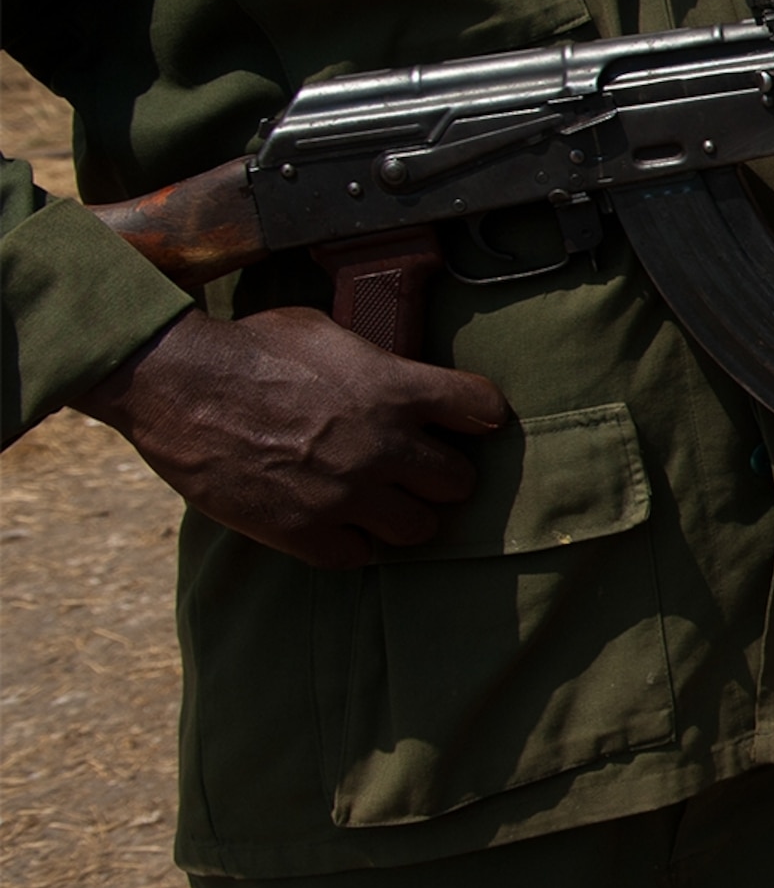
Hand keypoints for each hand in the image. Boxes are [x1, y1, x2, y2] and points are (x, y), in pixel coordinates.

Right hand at [76, 308, 509, 568]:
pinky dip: (349, 544)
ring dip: (404, 517)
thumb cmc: (248, 347)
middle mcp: (384, 445)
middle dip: (441, 477)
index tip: (466, 422)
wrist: (177, 385)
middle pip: (459, 482)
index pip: (482, 410)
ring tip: (382, 505)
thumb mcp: (325, 332)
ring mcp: (346, 493)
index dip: (478, 417)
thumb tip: (398, 373)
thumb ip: (374, 361)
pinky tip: (334, 526)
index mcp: (397, 389)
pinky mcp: (304, 530)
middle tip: (418, 474)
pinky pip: (358, 556)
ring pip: (419, 529)